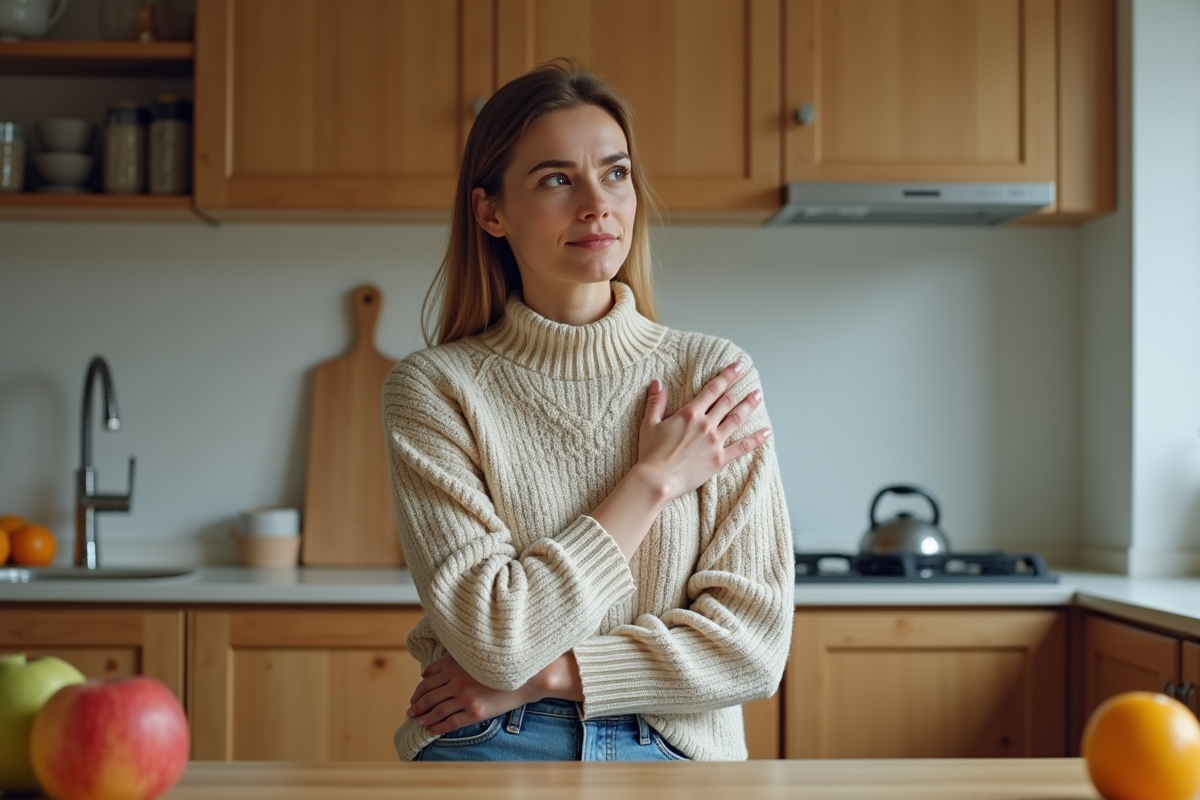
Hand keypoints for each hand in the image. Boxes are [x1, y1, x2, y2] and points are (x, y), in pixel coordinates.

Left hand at [406, 655, 534, 734]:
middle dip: (417, 706)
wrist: (524, 676)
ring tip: (417, 721)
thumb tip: (424, 673)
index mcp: (454, 666)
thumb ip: (447, 662)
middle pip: (429, 696)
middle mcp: (457, 681)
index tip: (413, 698)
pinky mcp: (474, 712)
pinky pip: (451, 722)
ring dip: (424, 717)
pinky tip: (431, 730)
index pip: (428, 681)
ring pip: (437, 710)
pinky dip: (438, 727)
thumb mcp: (471, 657)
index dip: (418, 692)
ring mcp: (465, 698)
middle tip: (410, 712)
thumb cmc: (498, 665)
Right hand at [636, 361, 770, 502]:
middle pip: (728, 402)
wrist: (657, 480)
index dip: (727, 376)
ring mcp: (714, 442)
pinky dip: (756, 439)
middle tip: (752, 381)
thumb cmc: (651, 453)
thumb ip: (656, 402)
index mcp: (690, 414)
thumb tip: (658, 382)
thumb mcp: (650, 423)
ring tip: (758, 397)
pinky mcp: (719, 459)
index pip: (712, 390)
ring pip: (737, 419)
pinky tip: (767, 432)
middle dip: (741, 390)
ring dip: (749, 407)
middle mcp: (705, 425)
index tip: (738, 367)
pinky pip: (742, 447)